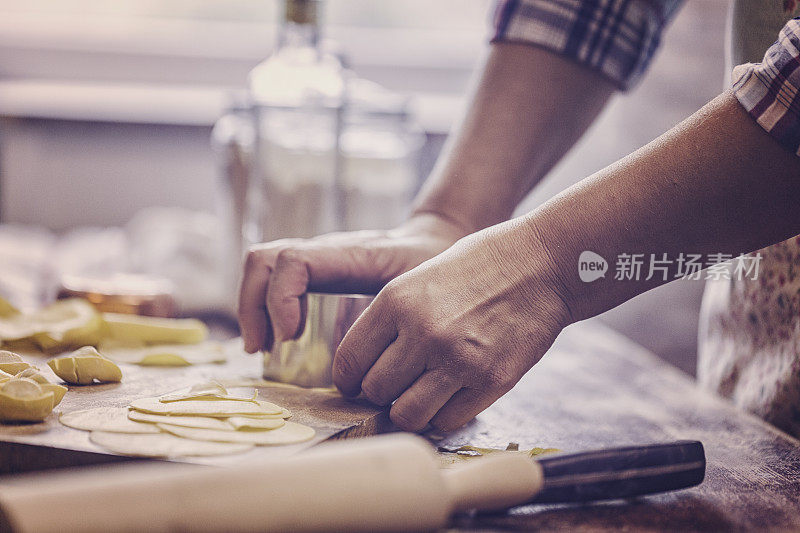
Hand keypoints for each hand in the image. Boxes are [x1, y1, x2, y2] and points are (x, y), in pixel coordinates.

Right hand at [238, 214, 467, 352]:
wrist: (431, 242)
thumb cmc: (427, 265)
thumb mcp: (417, 288)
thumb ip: (398, 316)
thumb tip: (376, 367)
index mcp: (346, 254)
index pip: (294, 261)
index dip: (280, 299)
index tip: (289, 338)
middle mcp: (321, 253)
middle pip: (262, 261)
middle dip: (253, 306)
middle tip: (263, 349)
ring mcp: (313, 261)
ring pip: (261, 269)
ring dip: (253, 310)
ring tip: (263, 349)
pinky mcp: (312, 275)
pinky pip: (273, 282)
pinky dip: (264, 311)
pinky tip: (276, 343)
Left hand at [332, 220, 572, 431]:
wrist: (541, 264)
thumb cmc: (478, 268)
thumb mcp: (419, 279)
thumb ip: (389, 321)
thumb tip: (365, 370)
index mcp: (396, 301)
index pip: (349, 361)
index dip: (349, 380)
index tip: (358, 384)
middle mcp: (422, 332)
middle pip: (375, 392)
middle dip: (382, 394)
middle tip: (398, 387)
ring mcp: (457, 359)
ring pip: (407, 415)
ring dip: (411, 411)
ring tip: (423, 395)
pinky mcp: (491, 381)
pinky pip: (448, 420)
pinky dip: (445, 414)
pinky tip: (453, 395)